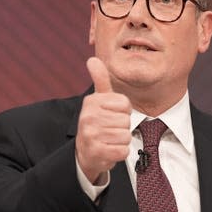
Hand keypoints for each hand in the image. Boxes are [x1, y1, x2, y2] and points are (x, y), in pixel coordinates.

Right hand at [76, 57, 131, 182]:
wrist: (85, 151)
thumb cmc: (97, 122)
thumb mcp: (98, 100)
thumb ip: (100, 79)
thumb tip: (92, 59)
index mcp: (92, 102)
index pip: (125, 104)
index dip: (123, 112)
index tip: (112, 115)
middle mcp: (89, 117)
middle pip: (126, 121)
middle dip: (122, 127)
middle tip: (109, 129)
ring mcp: (91, 135)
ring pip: (126, 136)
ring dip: (121, 140)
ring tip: (109, 139)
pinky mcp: (96, 152)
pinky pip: (123, 151)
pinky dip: (120, 152)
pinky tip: (109, 149)